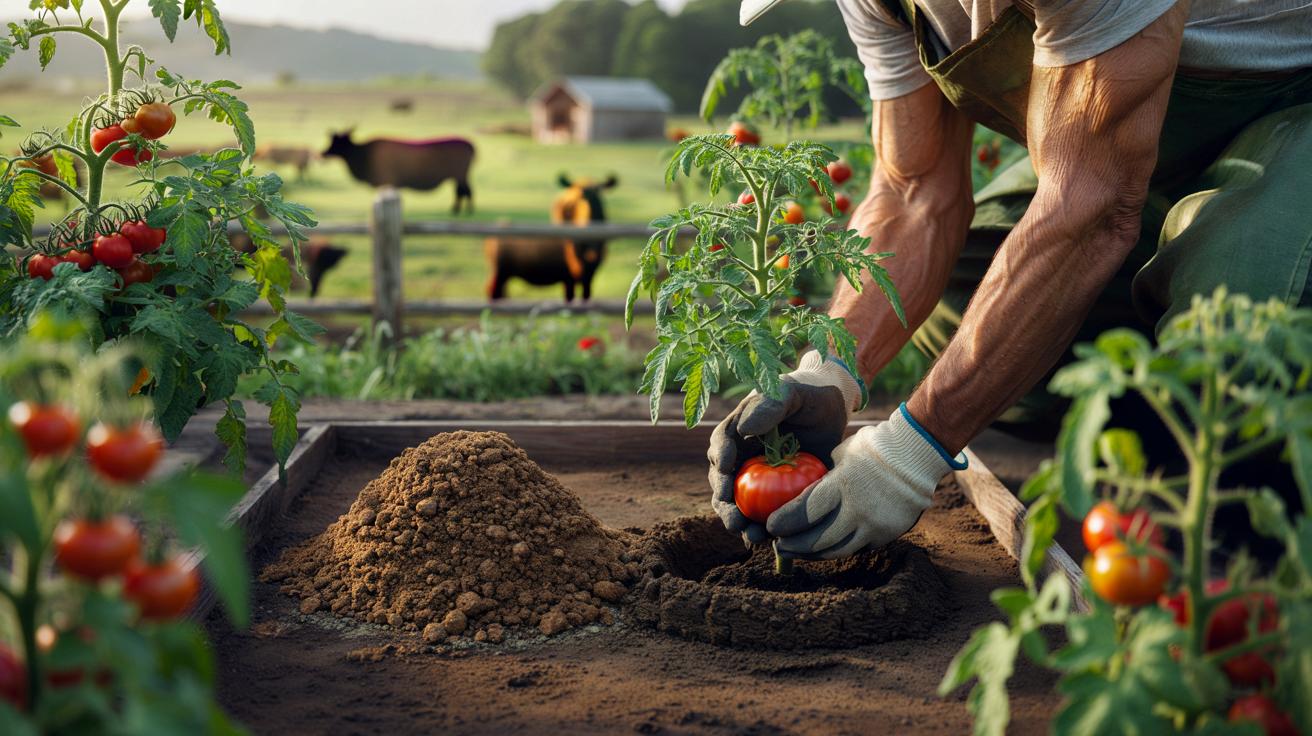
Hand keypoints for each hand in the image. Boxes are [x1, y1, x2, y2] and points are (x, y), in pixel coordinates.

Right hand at [708, 351, 860, 544]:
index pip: (721, 444)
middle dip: (724, 503)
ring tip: (751, 536)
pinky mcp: (775, 492)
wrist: (835, 411)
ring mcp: (756, 475)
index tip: (725, 472)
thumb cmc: (811, 394)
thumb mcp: (792, 391)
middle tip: (735, 519)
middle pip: (722, 481)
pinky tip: (770, 542)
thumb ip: (771, 403)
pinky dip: (763, 528)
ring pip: (738, 502)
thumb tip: (745, 427)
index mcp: (738, 428)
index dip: (719, 459)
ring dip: (740, 522)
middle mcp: (741, 454)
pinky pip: (763, 513)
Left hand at [766, 404, 966, 559]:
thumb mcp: (841, 454)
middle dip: (793, 546)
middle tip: (777, 546)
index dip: (783, 523)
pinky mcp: (888, 534)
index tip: (771, 527)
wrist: (917, 452)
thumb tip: (801, 491)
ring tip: (798, 551)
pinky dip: (839, 548)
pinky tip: (826, 546)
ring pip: (837, 551)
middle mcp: (857, 511)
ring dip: (813, 554)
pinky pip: (858, 547)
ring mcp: (875, 526)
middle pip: (817, 540)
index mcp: (842, 486)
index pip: (804, 513)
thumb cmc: (874, 446)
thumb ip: (823, 477)